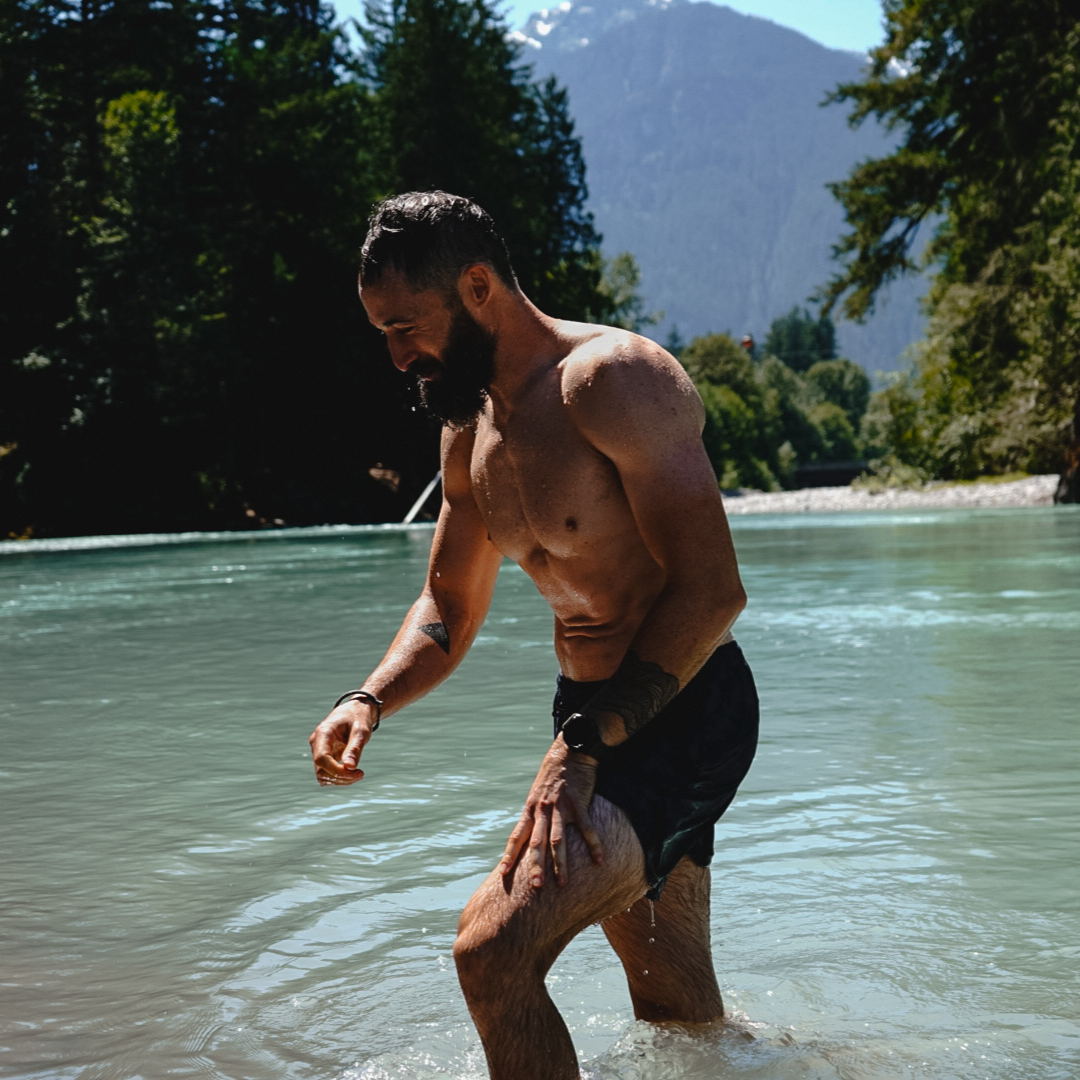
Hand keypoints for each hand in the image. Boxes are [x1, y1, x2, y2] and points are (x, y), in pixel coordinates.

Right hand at [309, 701, 376, 785]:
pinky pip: (326, 773)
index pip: (321, 759)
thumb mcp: (361, 730)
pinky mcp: (323, 756)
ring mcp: (318, 750)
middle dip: (340, 777)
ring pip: (322, 775)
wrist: (355, 711)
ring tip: (358, 774)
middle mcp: (316, 743)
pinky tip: (352, 773)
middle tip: (360, 774)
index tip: (357, 772)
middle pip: (321, 770)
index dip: (336, 770)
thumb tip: (350, 767)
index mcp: (323, 733)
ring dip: (339, 780)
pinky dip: (338, 778)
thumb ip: (355, 748)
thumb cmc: (359, 718)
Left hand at [499, 737, 603, 886]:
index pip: (516, 836)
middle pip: (536, 842)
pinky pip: (586, 828)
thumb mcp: (537, 794)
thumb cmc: (553, 775)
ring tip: (563, 883)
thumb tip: (528, 836)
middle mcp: (542, 810)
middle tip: (535, 887)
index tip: (502, 873)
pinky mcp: (578, 803)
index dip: (509, 854)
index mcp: (530, 809)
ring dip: (560, 863)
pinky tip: (599, 861)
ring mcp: (560, 807)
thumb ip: (534, 815)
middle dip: (535, 866)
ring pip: (558, 839)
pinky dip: (593, 845)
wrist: (569, 751)